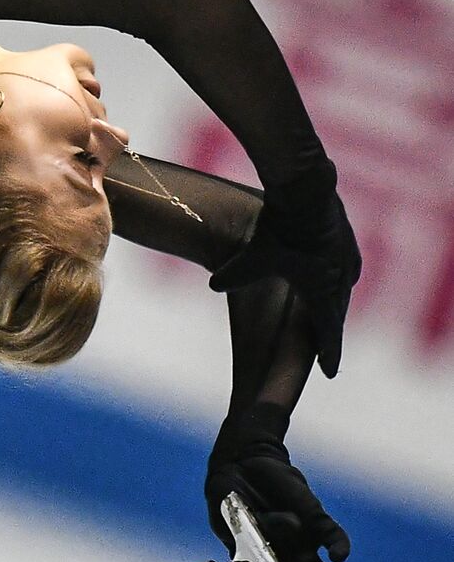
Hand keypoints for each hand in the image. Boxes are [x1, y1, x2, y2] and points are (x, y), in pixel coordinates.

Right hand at [205, 440, 350, 561]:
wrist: (245, 462)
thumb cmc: (229, 492)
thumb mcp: (223, 513)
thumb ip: (236, 529)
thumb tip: (258, 535)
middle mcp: (279, 557)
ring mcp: (300, 542)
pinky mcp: (316, 520)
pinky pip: (333, 537)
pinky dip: (338, 546)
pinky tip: (338, 554)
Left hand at [209, 165, 361, 379]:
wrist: (305, 188)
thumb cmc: (281, 229)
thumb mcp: (252, 257)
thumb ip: (234, 275)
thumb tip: (215, 285)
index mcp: (320, 290)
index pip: (326, 330)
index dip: (328, 353)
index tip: (329, 372)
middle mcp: (339, 277)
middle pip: (337, 312)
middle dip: (331, 331)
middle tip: (329, 350)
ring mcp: (346, 255)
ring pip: (344, 287)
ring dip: (338, 302)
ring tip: (333, 311)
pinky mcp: (346, 234)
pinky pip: (346, 264)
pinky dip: (342, 274)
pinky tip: (340, 272)